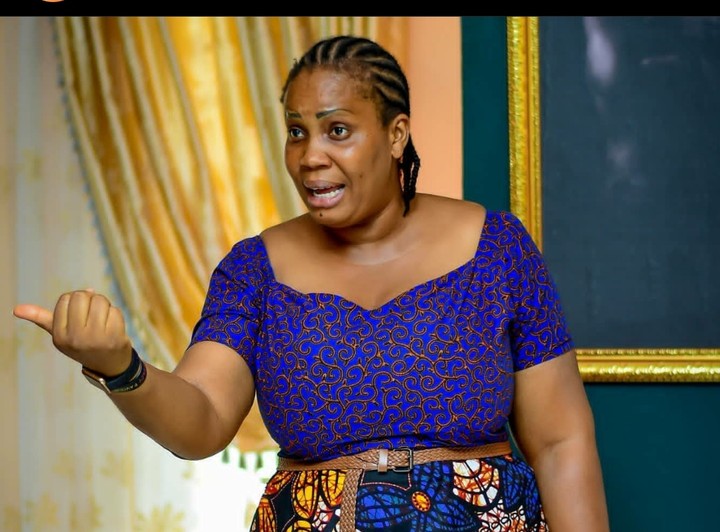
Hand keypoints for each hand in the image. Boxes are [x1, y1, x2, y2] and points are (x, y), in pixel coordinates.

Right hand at [13, 289, 132, 375]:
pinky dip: (116, 314)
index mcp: (59, 336)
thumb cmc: (83, 343)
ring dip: (104, 305)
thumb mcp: (60, 334)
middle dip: (90, 300)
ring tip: (103, 319)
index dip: (75, 301)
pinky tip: (114, 328)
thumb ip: (42, 319)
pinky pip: (115, 310)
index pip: (66, 298)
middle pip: (82, 296)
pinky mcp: (114, 337)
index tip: (79, 315)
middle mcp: (75, 338)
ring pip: (100, 300)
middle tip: (93, 315)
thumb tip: (17, 309)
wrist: (109, 365)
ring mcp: (95, 338)